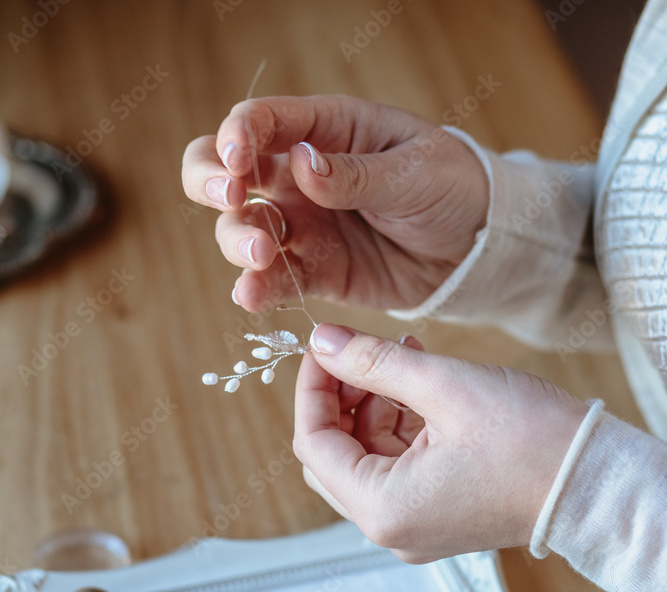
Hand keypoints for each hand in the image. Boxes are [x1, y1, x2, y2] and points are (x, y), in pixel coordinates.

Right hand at [181, 96, 488, 313]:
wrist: (477, 247)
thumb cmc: (451, 187)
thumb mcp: (413, 171)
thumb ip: (356, 174)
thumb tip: (301, 164)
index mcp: (325, 130)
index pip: (260, 122)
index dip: (237, 136)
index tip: (238, 163)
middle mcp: (299, 177)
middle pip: (226, 172)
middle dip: (210, 181)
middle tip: (229, 198)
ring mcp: (303, 226)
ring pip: (243, 229)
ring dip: (238, 239)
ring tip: (261, 254)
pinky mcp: (316, 272)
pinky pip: (276, 279)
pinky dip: (257, 289)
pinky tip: (249, 297)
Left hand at [293, 324, 588, 561]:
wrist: (597, 486)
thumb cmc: (534, 444)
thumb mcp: (446, 387)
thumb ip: (375, 362)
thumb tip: (324, 341)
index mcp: (382, 509)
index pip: (313, 444)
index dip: (312, 388)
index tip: (324, 345)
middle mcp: (389, 528)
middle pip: (333, 456)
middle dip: (341, 398)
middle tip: (362, 351)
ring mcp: (413, 526)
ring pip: (365, 458)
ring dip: (374, 406)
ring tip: (405, 357)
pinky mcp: (436, 516)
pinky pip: (396, 468)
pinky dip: (400, 426)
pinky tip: (421, 386)